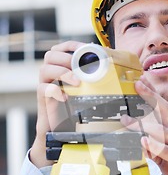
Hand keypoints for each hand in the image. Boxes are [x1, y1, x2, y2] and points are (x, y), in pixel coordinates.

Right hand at [30, 40, 83, 167]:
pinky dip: (54, 90)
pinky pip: (43, 89)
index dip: (72, 45)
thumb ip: (94, 78)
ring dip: (62, 72)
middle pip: (50, 55)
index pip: (61, 48)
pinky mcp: (43, 100)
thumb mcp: (87, 91)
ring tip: (77, 82)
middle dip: (65, 58)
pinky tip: (65, 96)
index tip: (85, 47)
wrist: (61, 129)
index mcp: (61, 68)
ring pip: (44, 69)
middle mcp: (51, 75)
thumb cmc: (75, 108)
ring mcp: (45, 86)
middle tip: (79, 67)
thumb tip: (117, 68)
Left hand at [121, 78, 167, 174]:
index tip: (141, 83)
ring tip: (126, 121)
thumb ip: (154, 150)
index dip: (152, 95)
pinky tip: (144, 140)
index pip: (163, 108)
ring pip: (161, 130)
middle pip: (164, 110)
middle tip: (137, 85)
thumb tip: (141, 144)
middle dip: (150, 96)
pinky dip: (153, 145)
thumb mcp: (167, 158)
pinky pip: (165, 150)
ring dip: (142, 124)